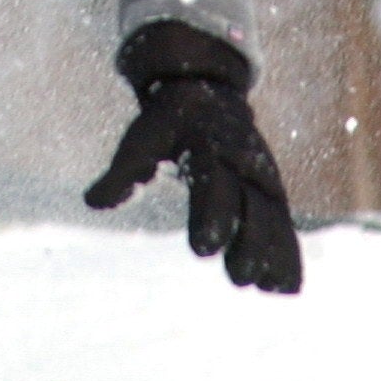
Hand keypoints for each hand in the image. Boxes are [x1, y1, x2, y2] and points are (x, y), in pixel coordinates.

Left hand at [87, 23, 302, 293]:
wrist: (209, 93)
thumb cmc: (168, 124)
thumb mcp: (143, 138)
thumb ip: (122, 172)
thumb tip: (92, 201)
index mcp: (208, 148)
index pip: (212, 184)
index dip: (210, 215)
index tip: (203, 248)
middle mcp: (242, 164)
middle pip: (249, 206)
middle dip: (248, 242)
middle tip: (239, 277)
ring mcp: (262, 179)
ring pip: (273, 218)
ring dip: (273, 253)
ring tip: (268, 288)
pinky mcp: (271, 194)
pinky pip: (284, 224)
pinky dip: (288, 253)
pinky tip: (286, 288)